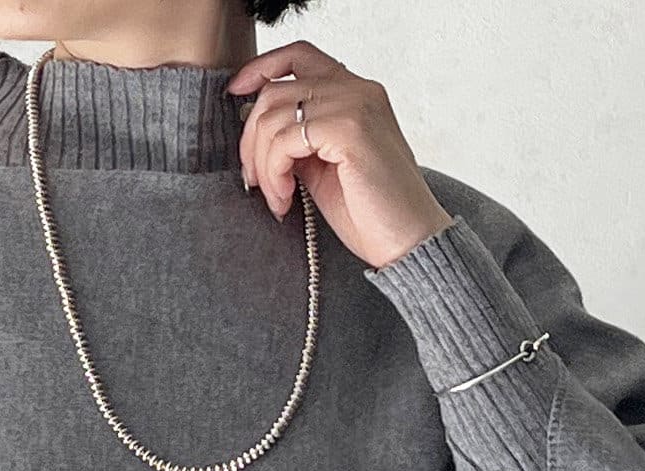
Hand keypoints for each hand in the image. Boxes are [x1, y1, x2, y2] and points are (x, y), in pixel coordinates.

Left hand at [227, 40, 454, 270]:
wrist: (410, 241)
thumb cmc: (372, 213)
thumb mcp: (323, 168)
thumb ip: (299, 141)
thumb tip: (257, 132)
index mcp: (355, 92)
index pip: (299, 56)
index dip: (260, 69)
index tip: (234, 95)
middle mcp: (358, 89)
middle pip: (275, 91)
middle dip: (252, 140)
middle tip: (255, 181)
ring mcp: (356, 105)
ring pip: (274, 117)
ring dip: (264, 165)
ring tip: (277, 198)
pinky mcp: (350, 129)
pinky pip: (286, 140)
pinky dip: (275, 173)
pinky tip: (286, 199)